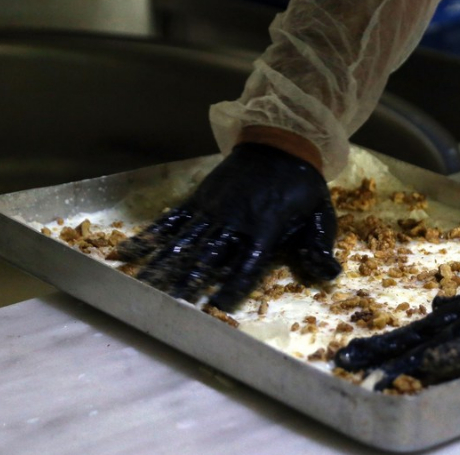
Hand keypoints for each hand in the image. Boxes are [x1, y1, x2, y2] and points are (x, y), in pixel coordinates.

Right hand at [113, 143, 340, 309]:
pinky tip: (129, 252)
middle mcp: (234, 221)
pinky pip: (172, 220)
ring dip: (163, 266)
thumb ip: (319, 246)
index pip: (247, 265)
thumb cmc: (302, 185)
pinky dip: (150, 237)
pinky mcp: (199, 199)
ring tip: (143, 287)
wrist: (280, 142)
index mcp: (264, 229)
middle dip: (188, 284)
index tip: (217, 307)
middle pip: (208, 258)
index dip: (232, 287)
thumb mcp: (320, 215)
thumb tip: (331, 276)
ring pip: (184, 242)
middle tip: (169, 307)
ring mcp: (213, 209)